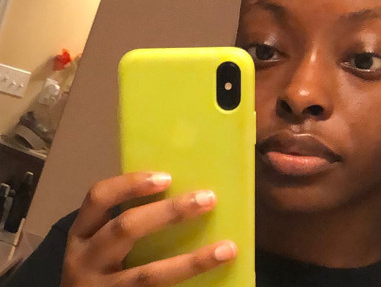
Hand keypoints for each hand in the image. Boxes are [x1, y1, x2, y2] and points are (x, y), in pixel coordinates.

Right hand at [60, 172, 235, 286]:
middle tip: (208, 199)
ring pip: (148, 276)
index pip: (99, 198)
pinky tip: (213, 277)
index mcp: (82, 233)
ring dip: (191, 262)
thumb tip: (187, 193)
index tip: (167, 177)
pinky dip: (185, 285)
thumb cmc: (100, 266)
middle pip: (125, 229)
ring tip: (226, 249)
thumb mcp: (101, 242)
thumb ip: (129, 220)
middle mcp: (85, 261)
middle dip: (170, 213)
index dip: (131, 184)